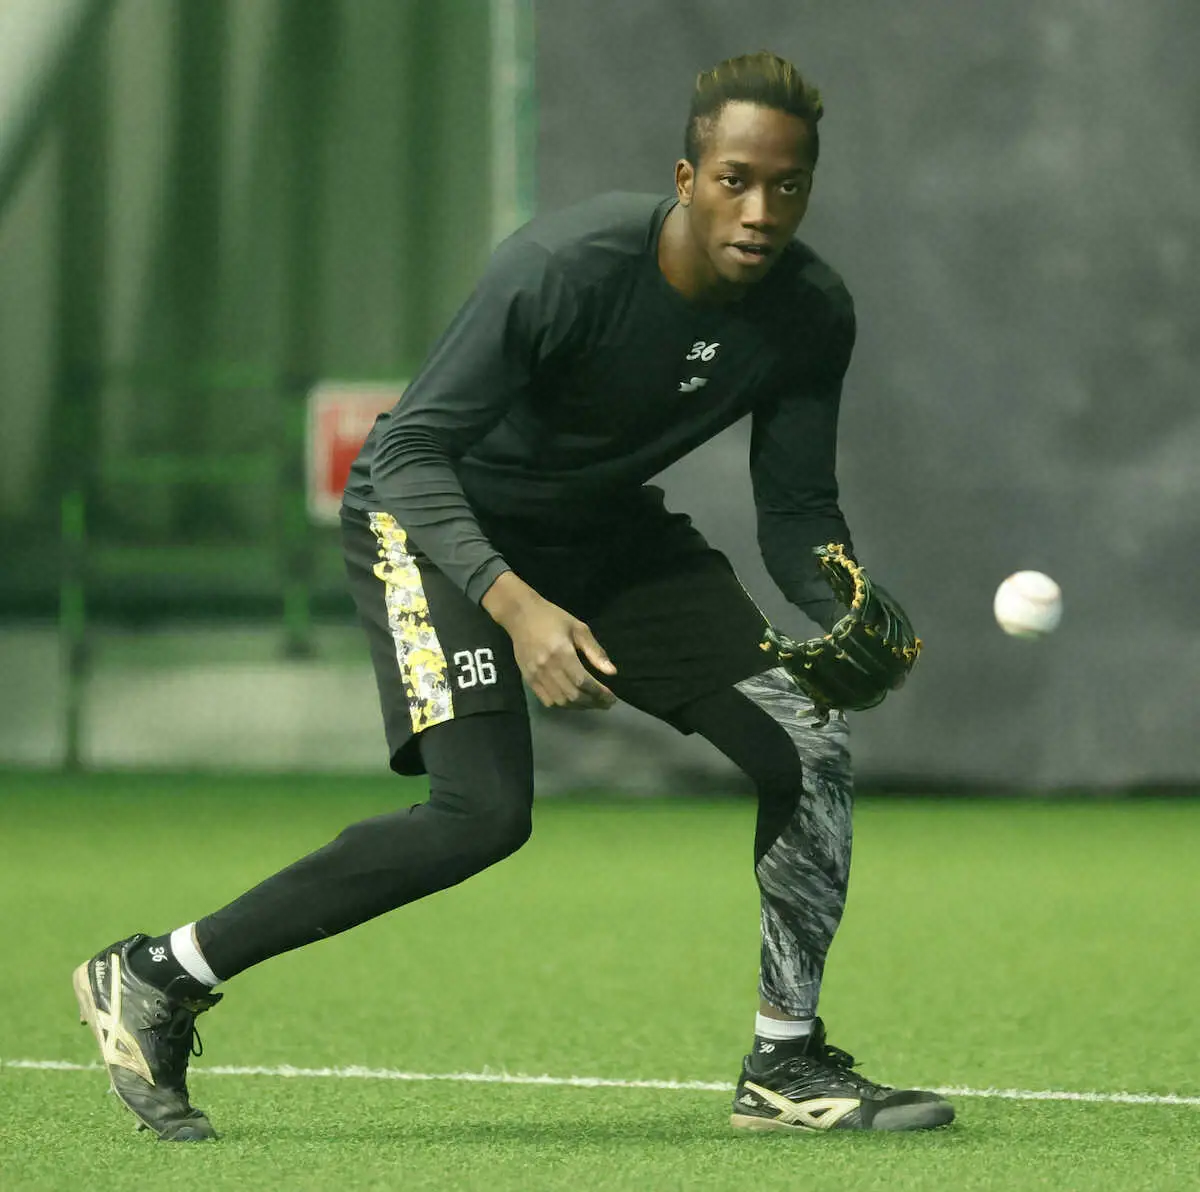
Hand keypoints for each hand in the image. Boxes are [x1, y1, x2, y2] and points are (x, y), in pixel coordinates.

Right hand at [482, 572, 617, 709]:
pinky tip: (573, 701)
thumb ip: (595, 651)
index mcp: (562, 653)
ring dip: (579, 706)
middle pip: (573, 695)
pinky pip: (547, 700)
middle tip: (605, 703)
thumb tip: (612, 672)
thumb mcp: (578, 628)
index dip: (599, 693)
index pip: (583, 682)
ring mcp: (536, 675)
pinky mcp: (528, 679)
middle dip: (593, 702)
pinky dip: (562, 705)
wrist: (520, 615)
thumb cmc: (552, 618)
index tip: (611, 697)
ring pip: (560, 701)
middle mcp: (548, 667)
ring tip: (592, 703)